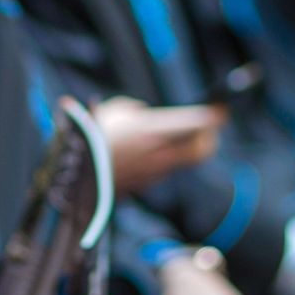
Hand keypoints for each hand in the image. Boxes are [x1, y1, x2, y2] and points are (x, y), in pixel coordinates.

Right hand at [92, 98, 224, 195]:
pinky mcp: (144, 185)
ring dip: (181, 149)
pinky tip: (144, 151)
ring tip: (166, 137)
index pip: (199, 123)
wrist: (73, 175)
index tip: (221, 110)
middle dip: (207, 139)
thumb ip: (136, 110)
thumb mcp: (115, 110)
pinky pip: (161, 170)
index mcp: (155, 130)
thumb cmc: (93, 134)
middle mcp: (161, 153)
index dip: (214, 116)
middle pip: (202, 150)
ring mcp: (154, 173)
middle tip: (205, 130)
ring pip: (180, 160)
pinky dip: (160, 160)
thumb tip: (144, 114)